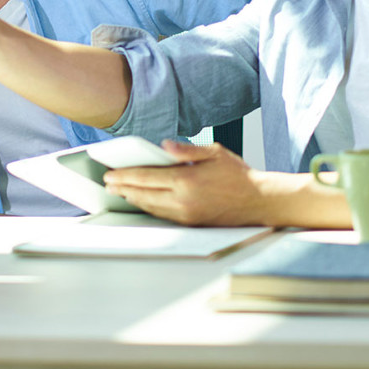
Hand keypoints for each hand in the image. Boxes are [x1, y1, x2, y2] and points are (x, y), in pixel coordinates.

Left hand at [101, 140, 267, 226]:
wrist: (259, 201)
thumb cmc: (239, 175)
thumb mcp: (214, 152)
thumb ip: (186, 149)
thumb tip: (164, 146)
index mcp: (186, 180)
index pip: (146, 178)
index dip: (125, 176)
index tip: (110, 174)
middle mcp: (183, 201)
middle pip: (143, 195)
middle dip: (123, 189)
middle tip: (108, 184)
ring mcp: (187, 215)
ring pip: (151, 208)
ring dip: (133, 199)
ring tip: (120, 192)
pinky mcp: (191, 223)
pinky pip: (163, 215)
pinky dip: (149, 208)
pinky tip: (143, 201)